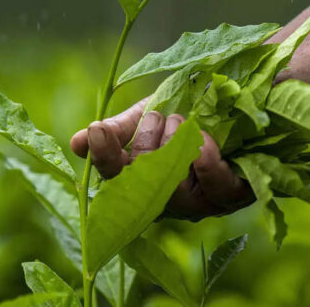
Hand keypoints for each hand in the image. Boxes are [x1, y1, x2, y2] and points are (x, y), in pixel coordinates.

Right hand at [70, 99, 254, 221]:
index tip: (97, 130)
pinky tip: (202, 140)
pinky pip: (217, 188)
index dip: (103, 158)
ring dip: (174, 147)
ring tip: (180, 122)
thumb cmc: (182, 119)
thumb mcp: (145, 118)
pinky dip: (206, 162)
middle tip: (158, 117)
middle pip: (143, 188)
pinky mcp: (232, 196)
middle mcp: (167, 201)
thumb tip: (76, 144)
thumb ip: (116, 131)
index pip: (113, 179)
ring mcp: (200, 203)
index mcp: (139, 183)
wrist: (230, 105)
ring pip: (177, 190)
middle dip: (146, 144)